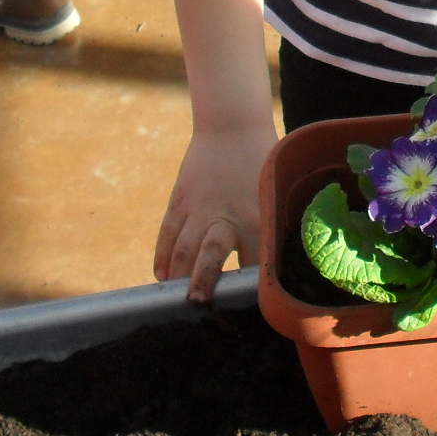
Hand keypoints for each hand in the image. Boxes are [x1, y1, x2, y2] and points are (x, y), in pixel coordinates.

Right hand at [154, 120, 275, 304]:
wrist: (232, 126)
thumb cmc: (262, 162)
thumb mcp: (275, 194)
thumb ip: (272, 225)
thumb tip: (275, 262)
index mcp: (256, 219)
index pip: (254, 263)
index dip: (251, 288)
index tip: (250, 309)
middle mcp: (225, 217)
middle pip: (211, 257)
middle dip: (203, 282)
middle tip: (198, 304)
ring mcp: (199, 209)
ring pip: (182, 250)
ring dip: (178, 275)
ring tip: (176, 298)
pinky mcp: (180, 201)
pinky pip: (166, 234)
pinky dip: (161, 257)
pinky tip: (162, 277)